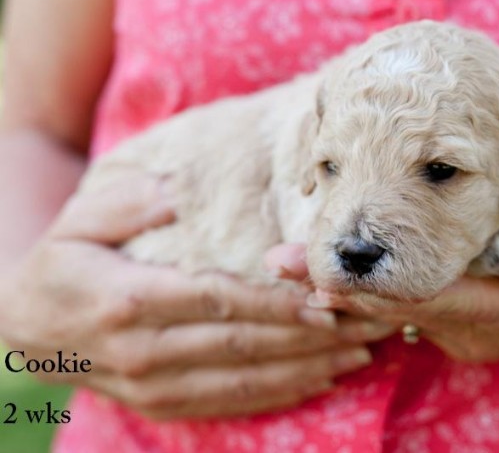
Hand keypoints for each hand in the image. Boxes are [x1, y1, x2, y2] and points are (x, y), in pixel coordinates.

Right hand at [0, 174, 390, 419]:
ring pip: (246, 379)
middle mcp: (144, 351)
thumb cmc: (61, 265)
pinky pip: (231, 403)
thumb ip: (129, 203)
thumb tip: (177, 191)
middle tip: (366, 323)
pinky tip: (322, 378)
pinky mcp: (163, 405)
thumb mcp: (80, 220)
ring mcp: (154, 386)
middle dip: (311, 336)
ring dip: (309, 367)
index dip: (275, 304)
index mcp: (128, 300)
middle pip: (243, 345)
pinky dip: (281, 393)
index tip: (325, 300)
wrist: (24, 331)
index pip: (216, 301)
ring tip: (361, 351)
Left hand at [283, 215, 498, 362]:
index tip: (315, 272)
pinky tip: (337, 276)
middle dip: (334, 288)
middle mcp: (473, 326)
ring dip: (343, 292)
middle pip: (392, 309)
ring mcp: (466, 328)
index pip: (421, 296)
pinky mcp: (465, 320)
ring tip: (287, 267)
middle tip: (275, 263)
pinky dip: (369, 294)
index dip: (367, 286)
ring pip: (393, 312)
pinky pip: (406, 310)